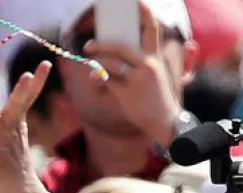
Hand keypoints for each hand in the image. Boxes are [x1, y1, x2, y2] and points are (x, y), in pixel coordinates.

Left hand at [0, 62, 50, 192]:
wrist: (19, 188)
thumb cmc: (12, 159)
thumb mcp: (9, 131)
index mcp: (18, 121)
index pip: (30, 97)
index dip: (39, 81)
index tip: (46, 64)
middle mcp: (11, 127)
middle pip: (19, 104)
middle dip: (24, 90)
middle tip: (27, 75)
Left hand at [83, 3, 182, 147]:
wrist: (164, 120)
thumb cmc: (154, 95)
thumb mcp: (153, 74)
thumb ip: (137, 61)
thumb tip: (111, 52)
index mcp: (156, 57)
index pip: (152, 29)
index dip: (145, 13)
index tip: (136, 1)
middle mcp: (149, 65)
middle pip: (121, 46)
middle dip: (102, 44)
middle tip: (89, 45)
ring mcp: (138, 79)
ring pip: (111, 63)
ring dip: (96, 61)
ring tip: (89, 60)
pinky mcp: (128, 93)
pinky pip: (107, 80)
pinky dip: (98, 77)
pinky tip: (93, 76)